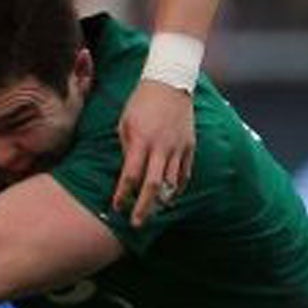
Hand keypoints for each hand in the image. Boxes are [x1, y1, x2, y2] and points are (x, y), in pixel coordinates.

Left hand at [112, 79, 194, 227]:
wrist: (170, 83)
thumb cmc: (141, 102)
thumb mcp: (125, 123)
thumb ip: (127, 149)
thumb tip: (129, 173)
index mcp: (141, 140)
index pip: (131, 175)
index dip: (123, 194)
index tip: (117, 206)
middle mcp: (161, 146)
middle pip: (153, 185)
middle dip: (144, 208)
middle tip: (136, 224)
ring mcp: (178, 147)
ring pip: (171, 183)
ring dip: (160, 201)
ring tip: (152, 212)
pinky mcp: (190, 146)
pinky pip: (185, 174)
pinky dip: (177, 188)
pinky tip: (169, 196)